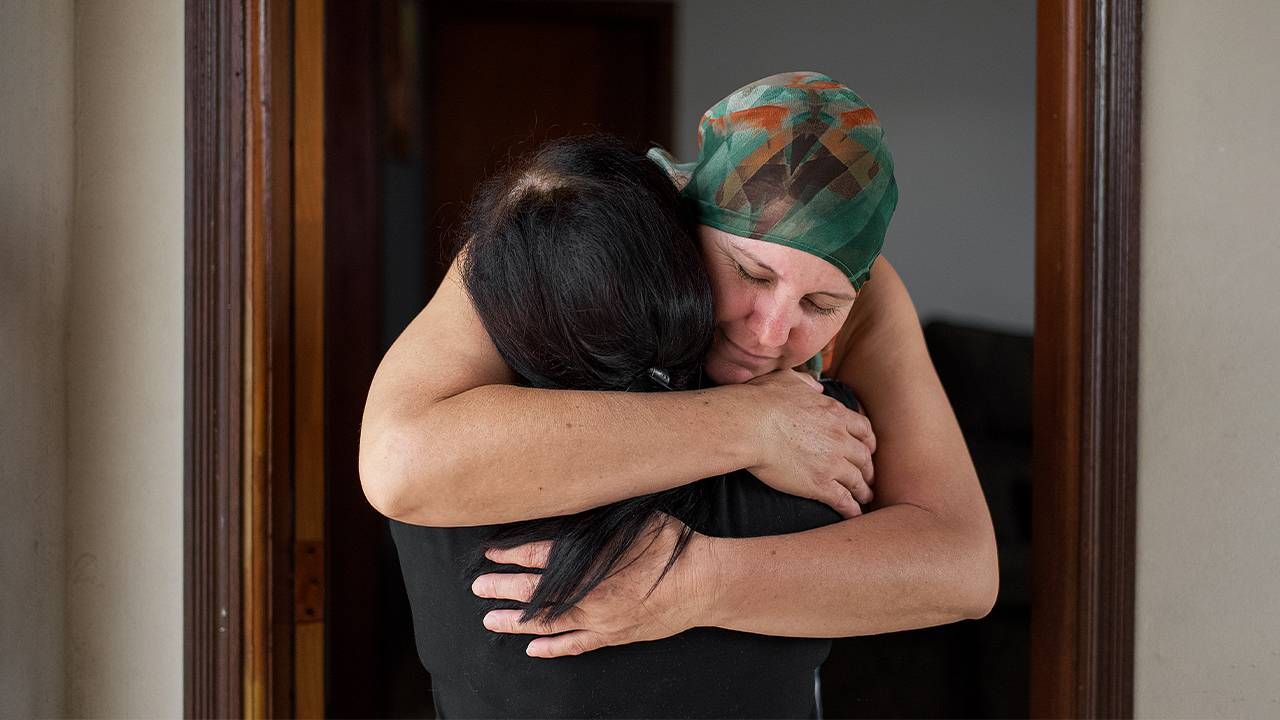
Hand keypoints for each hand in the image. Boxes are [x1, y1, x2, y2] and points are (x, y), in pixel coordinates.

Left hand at [470, 514, 716, 657]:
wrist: (703, 583)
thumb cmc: (670, 544)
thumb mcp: (632, 520)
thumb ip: (597, 521)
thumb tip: (570, 506)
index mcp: (590, 560)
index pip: (538, 557)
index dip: (511, 555)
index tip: (490, 553)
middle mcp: (588, 593)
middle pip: (534, 593)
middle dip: (502, 588)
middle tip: (478, 587)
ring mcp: (600, 619)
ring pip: (548, 623)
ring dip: (516, 621)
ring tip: (490, 620)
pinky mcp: (614, 635)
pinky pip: (577, 645)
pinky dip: (553, 648)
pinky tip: (532, 649)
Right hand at [739, 369, 875, 517]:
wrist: (750, 425)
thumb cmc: (762, 400)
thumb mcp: (789, 380)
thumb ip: (807, 384)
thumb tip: (815, 388)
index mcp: (834, 413)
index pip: (863, 429)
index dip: (867, 441)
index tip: (867, 448)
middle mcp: (839, 438)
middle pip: (864, 457)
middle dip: (868, 468)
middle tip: (868, 475)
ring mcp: (832, 463)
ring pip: (858, 480)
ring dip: (863, 490)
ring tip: (865, 497)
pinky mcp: (820, 484)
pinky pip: (844, 500)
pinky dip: (852, 509)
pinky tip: (853, 514)